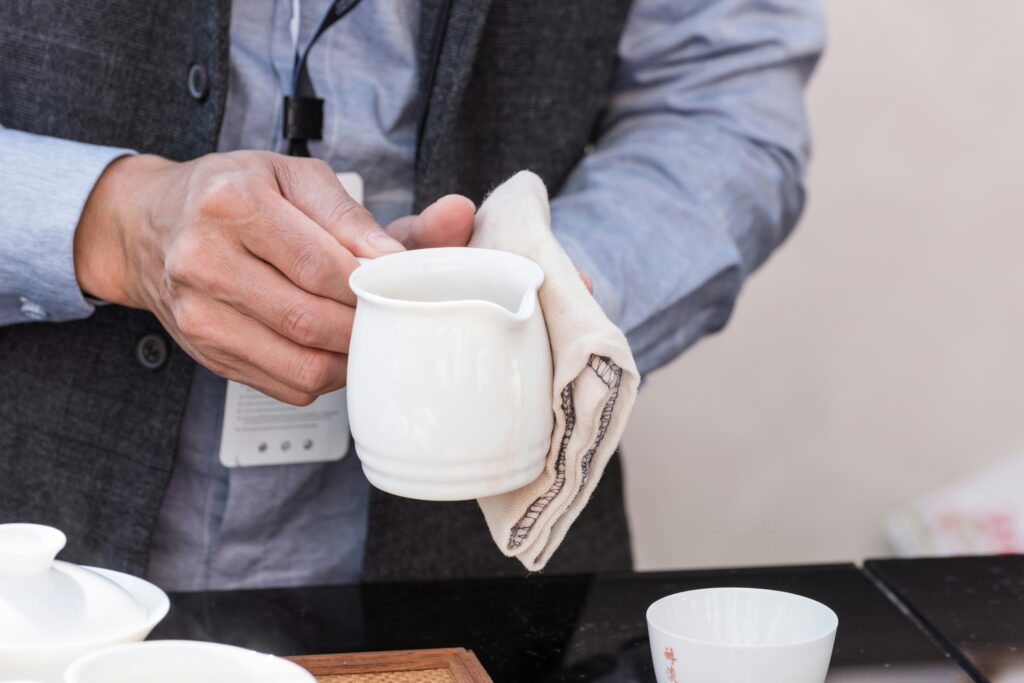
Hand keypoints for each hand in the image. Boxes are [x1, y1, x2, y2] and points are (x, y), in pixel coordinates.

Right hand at [74, 151, 474, 404]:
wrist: (149, 224)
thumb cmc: (233, 193)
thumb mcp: (296, 179)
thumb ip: (366, 213)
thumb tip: (453, 222)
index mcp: (232, 203)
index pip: (325, 266)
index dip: (375, 285)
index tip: (401, 285)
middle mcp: (205, 261)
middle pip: (313, 320)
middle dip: (367, 325)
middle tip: (393, 315)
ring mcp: (199, 314)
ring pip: (302, 364)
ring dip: (350, 357)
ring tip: (366, 332)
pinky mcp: (205, 353)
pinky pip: (284, 386)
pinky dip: (323, 376)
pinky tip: (331, 348)